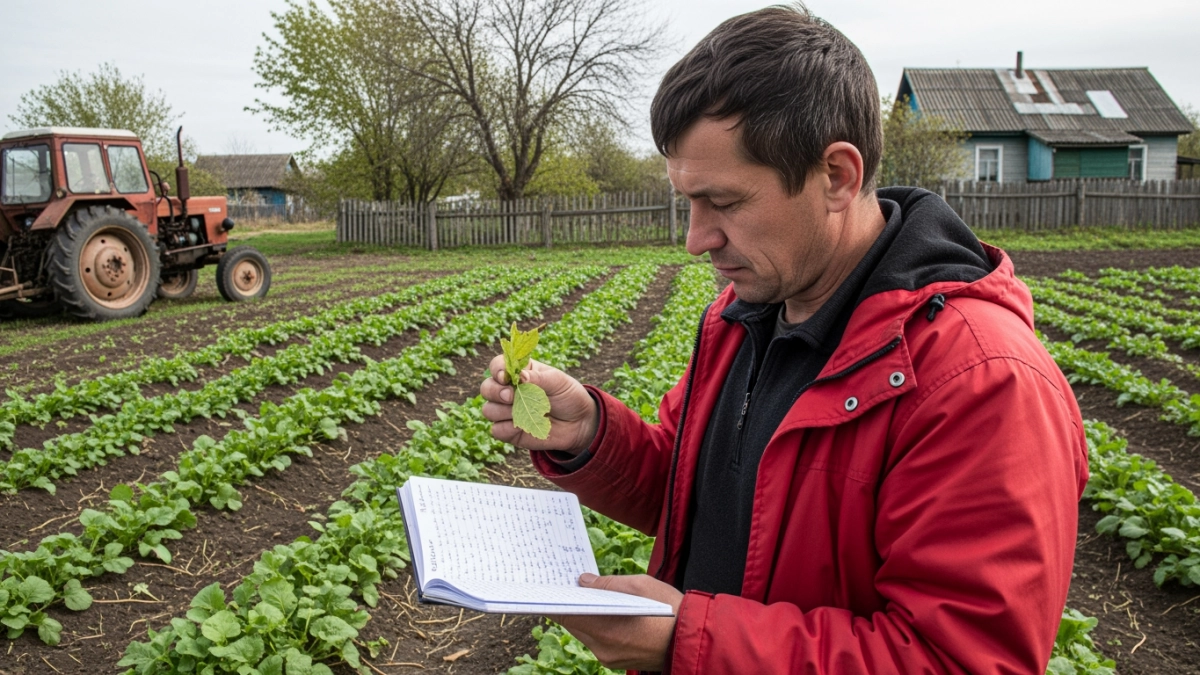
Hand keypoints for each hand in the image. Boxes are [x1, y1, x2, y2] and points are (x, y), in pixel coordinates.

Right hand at [480, 355, 598, 454]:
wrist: (579, 423)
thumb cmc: (568, 396)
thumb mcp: (558, 381)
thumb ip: (538, 378)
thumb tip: (520, 377)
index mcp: (519, 372)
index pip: (497, 365)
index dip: (497, 369)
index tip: (505, 376)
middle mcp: (508, 390)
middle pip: (486, 388)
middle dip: (495, 391)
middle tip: (511, 396)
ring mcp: (506, 411)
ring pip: (488, 409)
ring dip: (503, 411)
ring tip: (526, 412)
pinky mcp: (509, 431)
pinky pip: (496, 430)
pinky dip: (507, 428)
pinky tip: (524, 426)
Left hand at [550, 574, 682, 671]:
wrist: (692, 640)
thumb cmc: (669, 610)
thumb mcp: (639, 585)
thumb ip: (606, 584)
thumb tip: (583, 581)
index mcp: (604, 628)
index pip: (565, 614)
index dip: (557, 599)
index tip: (552, 586)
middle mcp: (602, 648)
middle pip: (574, 624)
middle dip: (572, 605)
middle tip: (571, 586)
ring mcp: (609, 658)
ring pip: (585, 634)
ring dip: (585, 617)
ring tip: (589, 597)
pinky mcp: (617, 662)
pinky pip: (598, 642)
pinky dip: (597, 627)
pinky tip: (605, 614)